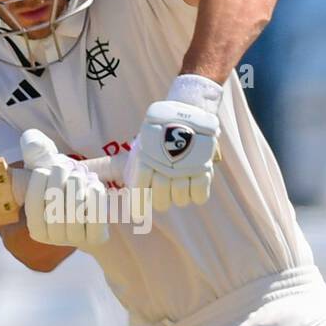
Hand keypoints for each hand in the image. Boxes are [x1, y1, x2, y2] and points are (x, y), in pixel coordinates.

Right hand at [14, 129, 109, 248]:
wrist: (94, 208)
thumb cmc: (66, 185)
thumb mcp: (49, 167)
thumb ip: (36, 152)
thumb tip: (31, 141)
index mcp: (36, 226)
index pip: (33, 204)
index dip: (39, 182)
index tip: (47, 168)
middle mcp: (53, 238)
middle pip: (53, 208)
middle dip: (61, 181)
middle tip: (69, 168)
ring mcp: (75, 240)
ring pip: (74, 213)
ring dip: (78, 187)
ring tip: (81, 175)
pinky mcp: (96, 239)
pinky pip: (95, 219)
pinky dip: (95, 198)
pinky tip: (94, 186)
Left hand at [131, 94, 220, 212]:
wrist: (189, 109)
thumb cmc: (163, 130)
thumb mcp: (145, 141)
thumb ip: (138, 163)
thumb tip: (122, 182)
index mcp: (147, 158)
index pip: (140, 189)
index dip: (138, 205)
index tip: (137, 217)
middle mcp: (164, 166)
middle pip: (161, 200)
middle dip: (161, 202)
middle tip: (163, 198)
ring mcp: (184, 168)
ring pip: (180, 199)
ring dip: (180, 197)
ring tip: (180, 184)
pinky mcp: (203, 167)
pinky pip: (200, 195)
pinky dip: (198, 195)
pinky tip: (194, 186)